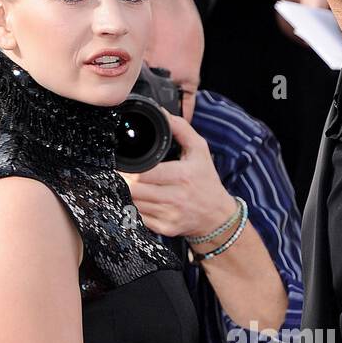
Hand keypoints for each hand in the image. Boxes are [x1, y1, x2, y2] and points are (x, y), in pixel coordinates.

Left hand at [117, 110, 233, 239]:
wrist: (217, 216)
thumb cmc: (206, 181)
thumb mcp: (200, 150)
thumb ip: (181, 129)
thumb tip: (163, 113)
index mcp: (182, 176)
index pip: (144, 174)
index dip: (129, 169)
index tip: (123, 164)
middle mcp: (176, 198)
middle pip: (135, 190)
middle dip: (126, 180)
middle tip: (124, 173)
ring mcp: (169, 216)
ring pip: (135, 204)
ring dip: (130, 193)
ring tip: (133, 184)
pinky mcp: (165, 229)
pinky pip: (140, 217)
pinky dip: (137, 207)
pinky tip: (143, 199)